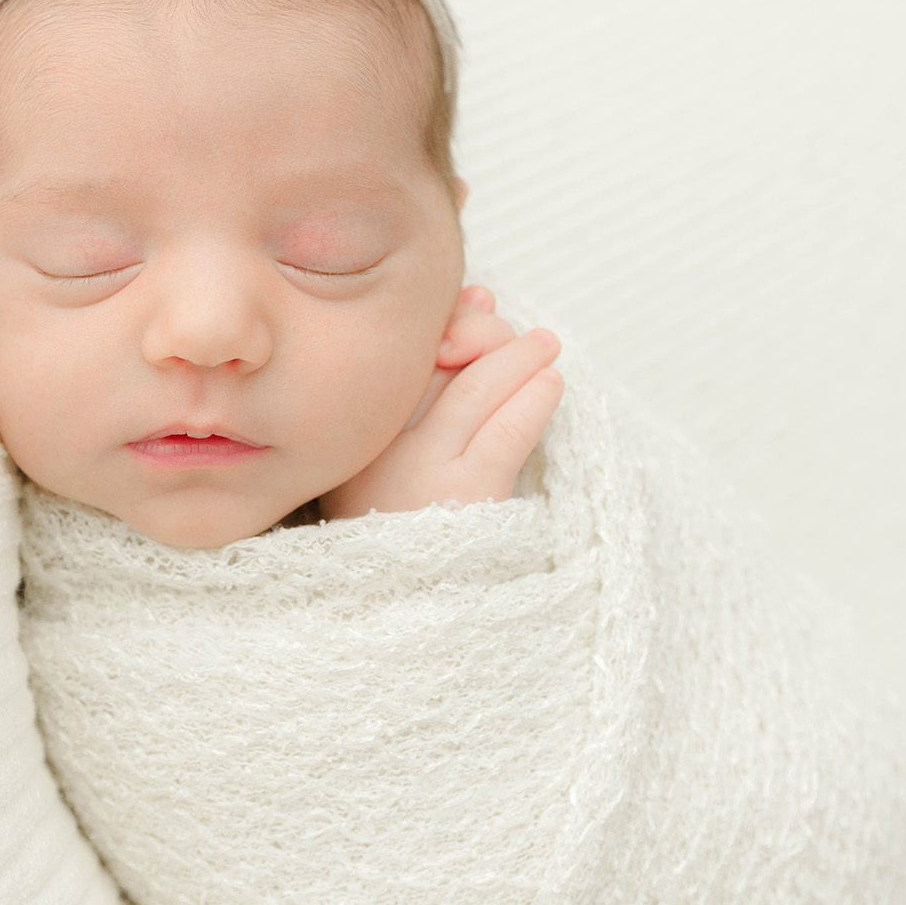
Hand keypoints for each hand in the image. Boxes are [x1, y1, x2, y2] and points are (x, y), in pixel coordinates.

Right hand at [318, 286, 563, 520]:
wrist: (389, 611)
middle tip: (527, 340)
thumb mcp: (389, 443)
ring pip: (476, 388)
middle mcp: (377, 441)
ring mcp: (419, 470)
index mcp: (354, 427)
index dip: (448, 316)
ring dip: (520, 358)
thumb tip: (482, 294)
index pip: (403, 350)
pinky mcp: (462, 496)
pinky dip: (533, 399)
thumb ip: (429, 369)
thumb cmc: (396, 521)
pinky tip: (551, 384)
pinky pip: (505, 431)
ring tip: (548, 348)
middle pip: (437, 357)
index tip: (479, 303)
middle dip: (486, 333)